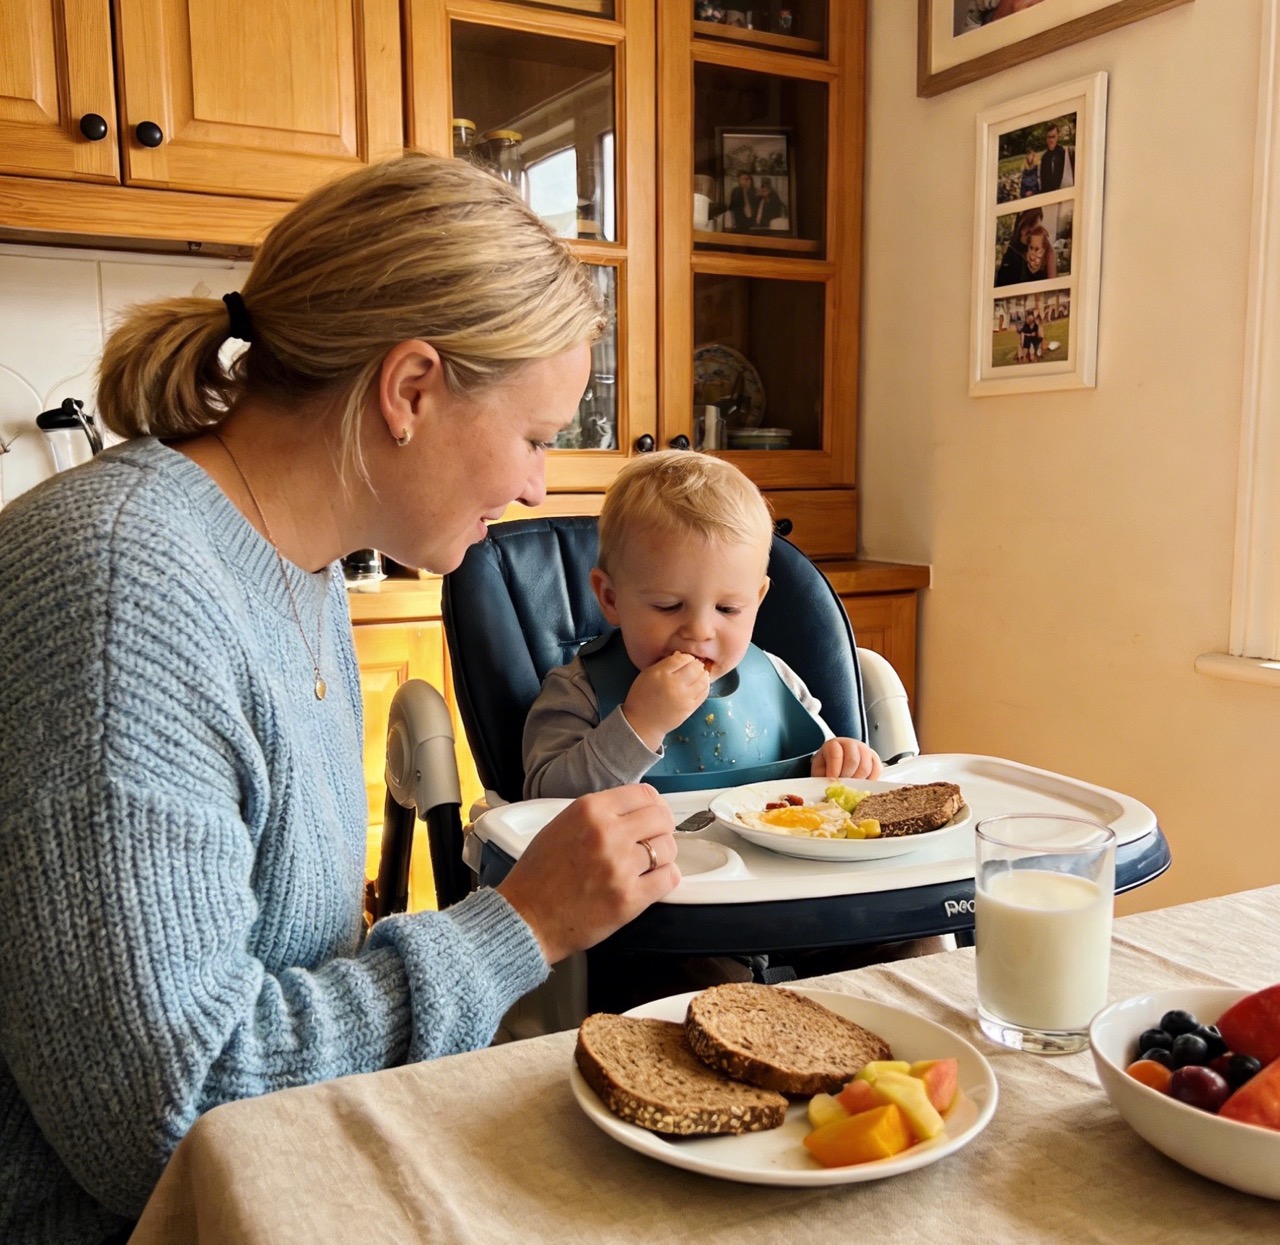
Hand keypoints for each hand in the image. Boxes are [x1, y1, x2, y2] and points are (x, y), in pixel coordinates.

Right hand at [496, 784, 678, 964]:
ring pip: (668, 848)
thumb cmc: (538, 876)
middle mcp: (608, 834)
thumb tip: (633, 812)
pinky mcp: (629, 898)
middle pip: (661, 818)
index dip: (654, 805)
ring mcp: (620, 866)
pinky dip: (665, 878)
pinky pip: (669, 878)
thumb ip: (599, 815)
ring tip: (649, 863)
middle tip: (656, 838)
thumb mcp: (562, 825)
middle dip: (662, 827)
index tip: (654, 814)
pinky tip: (652, 880)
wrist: (526, 918)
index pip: (644, 794)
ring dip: (663, 855)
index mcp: (590, 810)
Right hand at [620, 652, 710, 750]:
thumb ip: (664, 664)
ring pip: (703, 679)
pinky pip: (704, 692)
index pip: (681, 658)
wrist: (643, 723)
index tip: (684, 659)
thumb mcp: (647, 675)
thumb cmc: (642, 696)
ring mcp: (684, 697)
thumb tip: (681, 656)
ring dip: (702, 674)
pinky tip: (700, 684)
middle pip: (695, 667)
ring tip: (698, 674)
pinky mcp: (690, 708)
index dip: (686, 656)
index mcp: (661, 674)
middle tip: (693, 666)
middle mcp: (674, 684)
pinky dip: (705, 685)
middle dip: (696, 664)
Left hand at [810, 737, 882, 780]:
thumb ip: (822, 777)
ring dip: (858, 779)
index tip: (832, 780)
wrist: (835, 765)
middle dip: (847, 776)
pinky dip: (870, 779)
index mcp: (833, 744)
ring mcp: (864, 749)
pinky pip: (877, 769)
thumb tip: (831, 787)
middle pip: (853, 760)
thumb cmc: (827, 768)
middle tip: (843, 784)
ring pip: (866, 766)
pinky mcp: (874, 758)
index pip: (836, 754)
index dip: (834, 769)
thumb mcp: (819, 771)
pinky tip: (862, 782)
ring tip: (851, 784)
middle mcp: (850, 744)